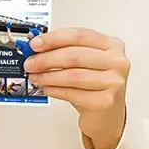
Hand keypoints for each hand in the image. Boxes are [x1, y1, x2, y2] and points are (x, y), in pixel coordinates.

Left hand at [23, 28, 129, 148]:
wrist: (108, 113)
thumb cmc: (95, 83)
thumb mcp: (86, 61)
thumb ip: (66, 50)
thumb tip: (38, 47)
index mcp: (112, 44)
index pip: (79, 35)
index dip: (54, 38)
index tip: (36, 44)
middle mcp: (117, 62)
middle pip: (74, 55)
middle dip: (47, 59)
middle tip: (31, 62)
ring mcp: (113, 82)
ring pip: (72, 75)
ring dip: (48, 76)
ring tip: (35, 76)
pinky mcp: (105, 101)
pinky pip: (72, 93)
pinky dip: (55, 90)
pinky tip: (46, 87)